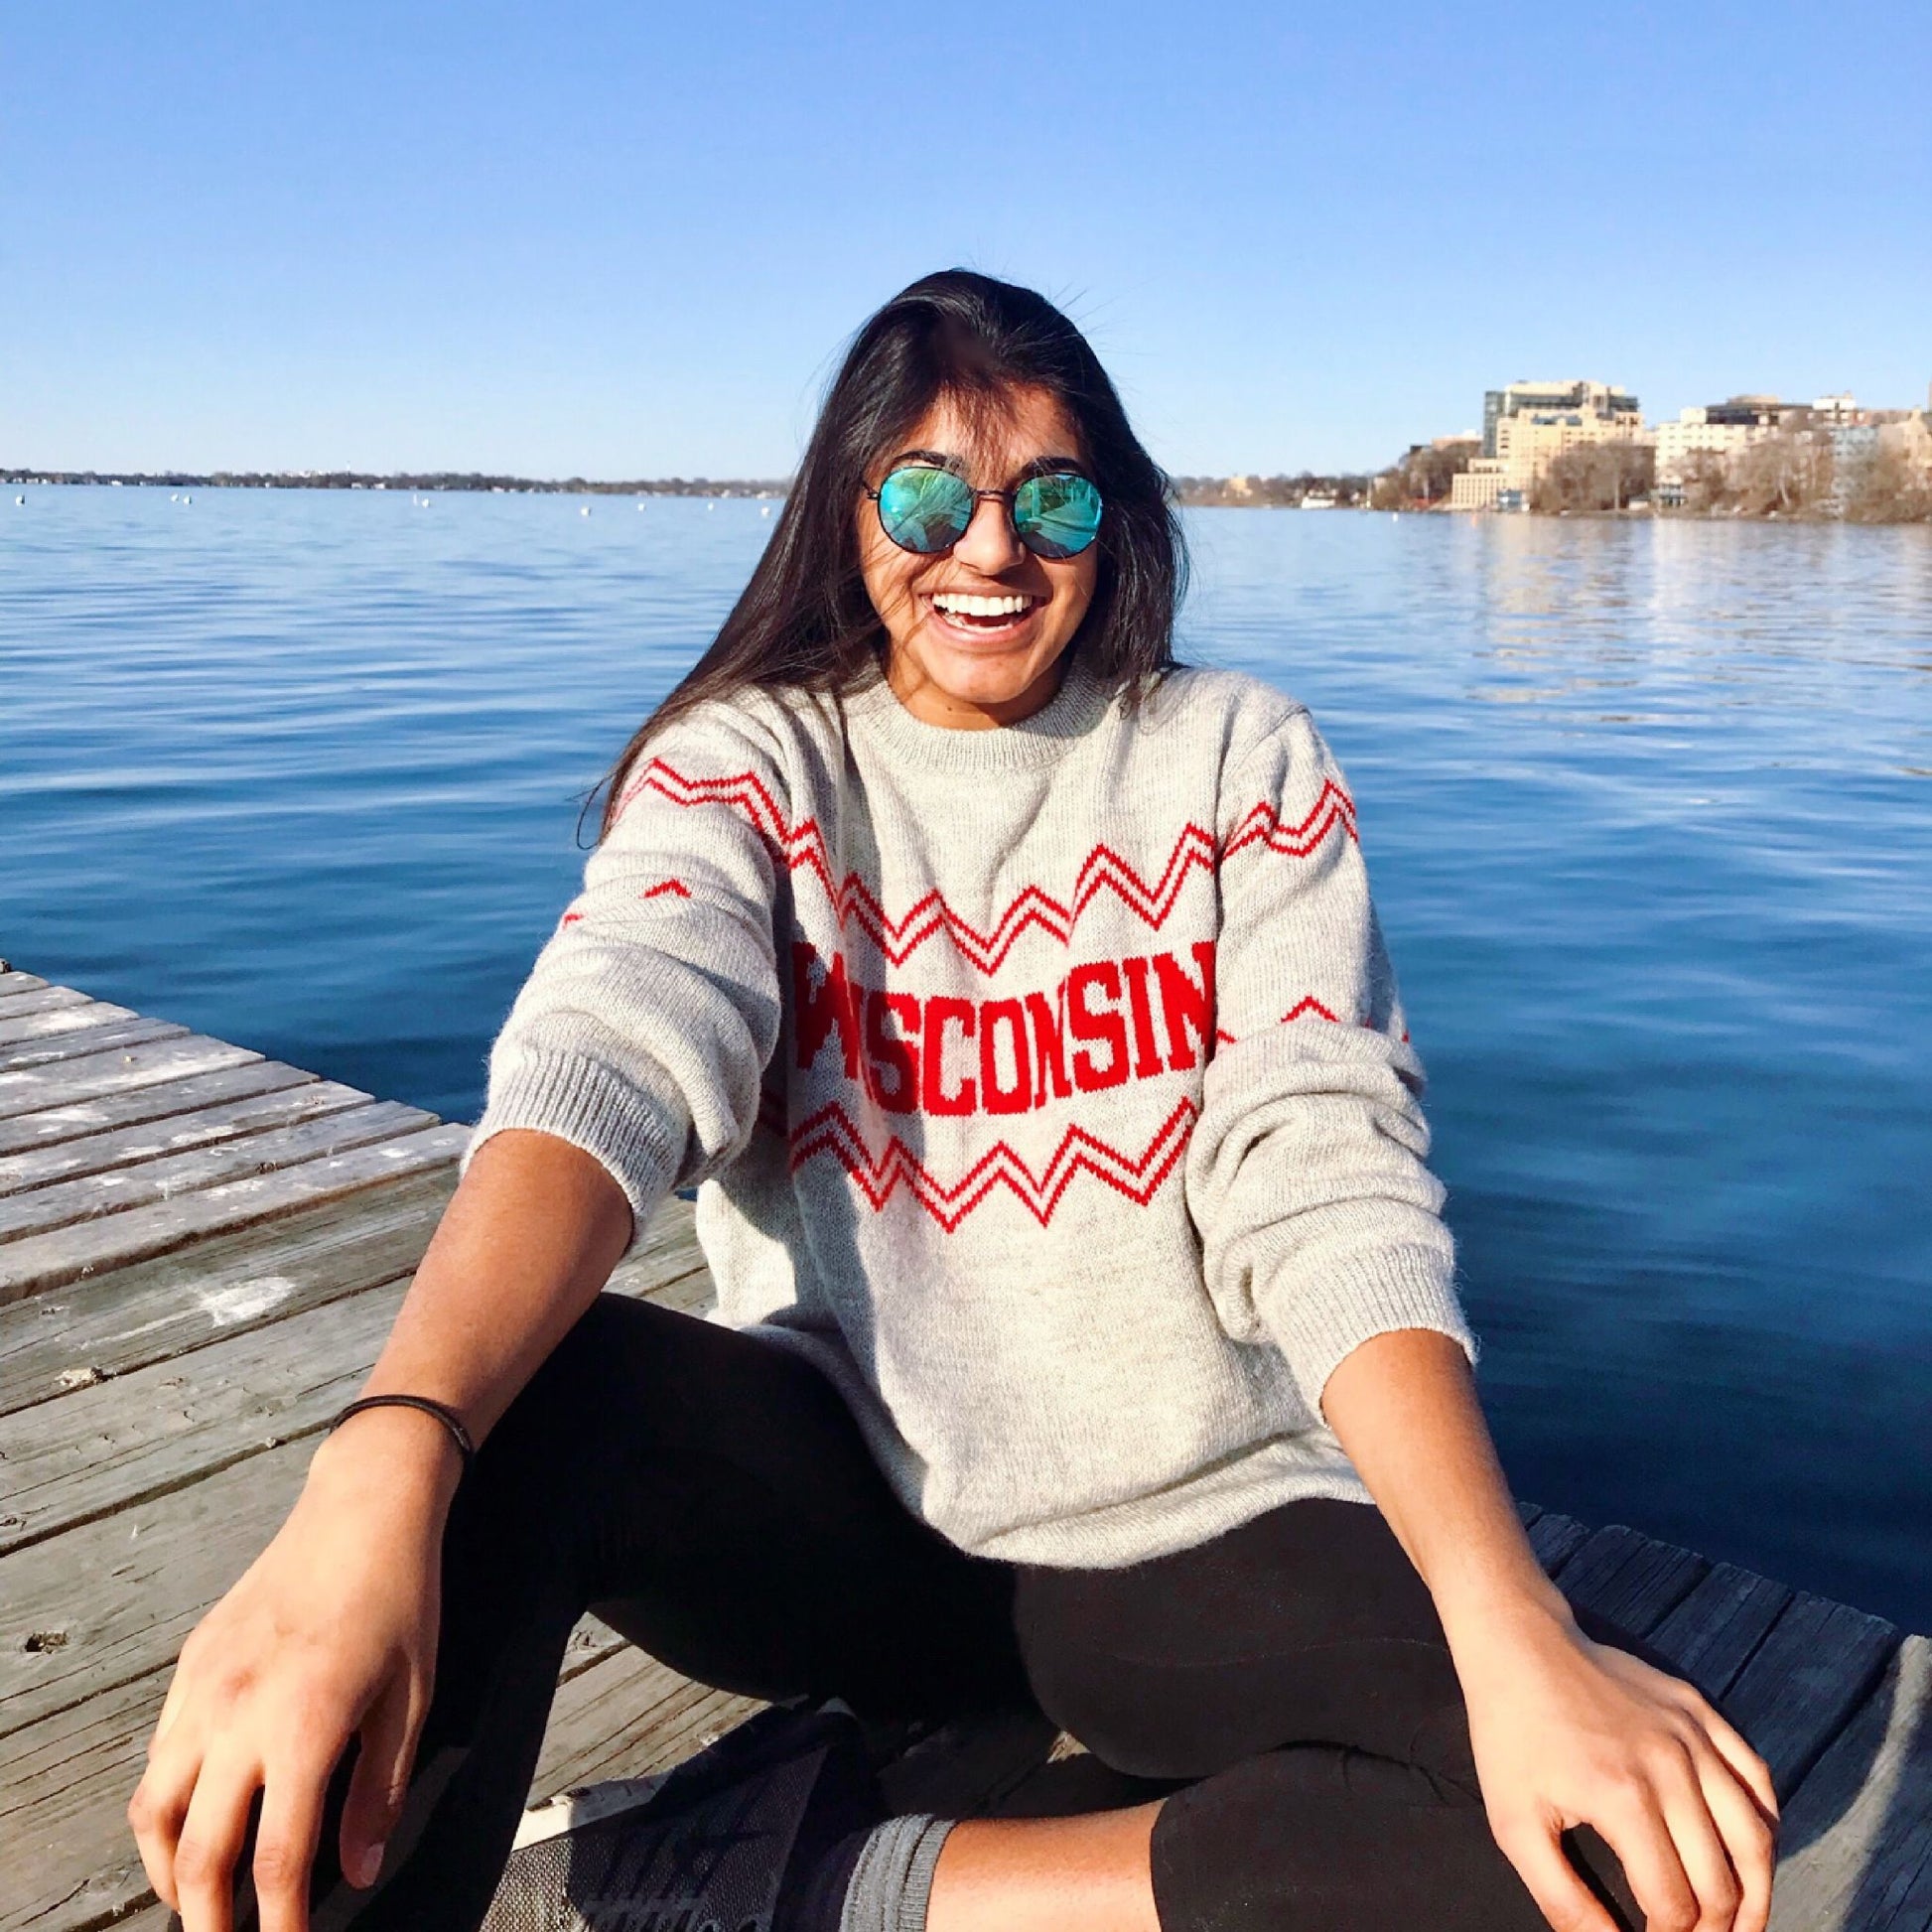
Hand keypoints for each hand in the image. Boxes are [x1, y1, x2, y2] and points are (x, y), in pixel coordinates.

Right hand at [127, 1412, 456, 1931]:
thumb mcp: (413, 1695)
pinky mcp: (188, 1666)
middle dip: (209, 1919)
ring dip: (169, 1870)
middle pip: (199, 1853)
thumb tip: (355, 1873)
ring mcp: (203, 1690)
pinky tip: (194, 1820)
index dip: (280, 1924)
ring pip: (153, 1812)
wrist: (362, 1506)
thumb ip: (378, 1790)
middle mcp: (236, 1715)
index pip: (274, 1859)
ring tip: (198, 1900)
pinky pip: (156, 1758)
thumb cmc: (401, 1596)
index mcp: (301, 1727)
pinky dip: (164, 1808)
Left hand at [1456, 1601, 1777, 1931]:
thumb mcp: (1514, 1823)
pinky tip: (1750, 1853)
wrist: (1519, 1642)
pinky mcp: (1700, 1709)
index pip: (1675, 1904)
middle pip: (1722, 1880)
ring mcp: (1693, 1735)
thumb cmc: (1511, 1734)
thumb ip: (1563, 1899)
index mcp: (1625, 1800)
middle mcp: (1673, 1768)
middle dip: (1716, 1930)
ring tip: (1742, 1925)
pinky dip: (1765, 1824)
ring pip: (1756, 1835)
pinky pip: (1756, 1776)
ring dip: (1757, 1892)